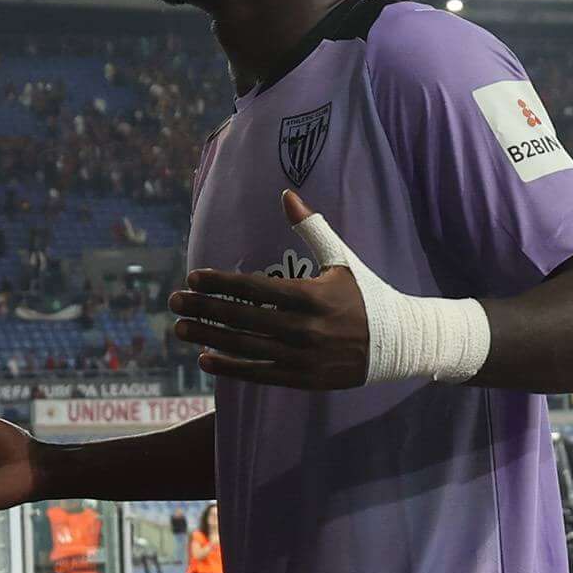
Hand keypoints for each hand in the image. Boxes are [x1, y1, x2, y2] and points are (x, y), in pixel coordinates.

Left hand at [167, 191, 371, 388]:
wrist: (398, 342)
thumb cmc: (367, 295)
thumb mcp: (342, 259)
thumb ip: (312, 228)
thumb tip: (287, 194)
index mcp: (311, 296)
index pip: (254, 289)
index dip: (221, 283)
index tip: (193, 276)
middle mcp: (304, 328)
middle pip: (242, 319)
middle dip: (203, 308)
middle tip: (173, 301)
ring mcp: (303, 357)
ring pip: (245, 348)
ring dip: (208, 337)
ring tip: (180, 329)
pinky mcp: (304, 378)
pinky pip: (260, 374)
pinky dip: (231, 368)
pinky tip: (205, 359)